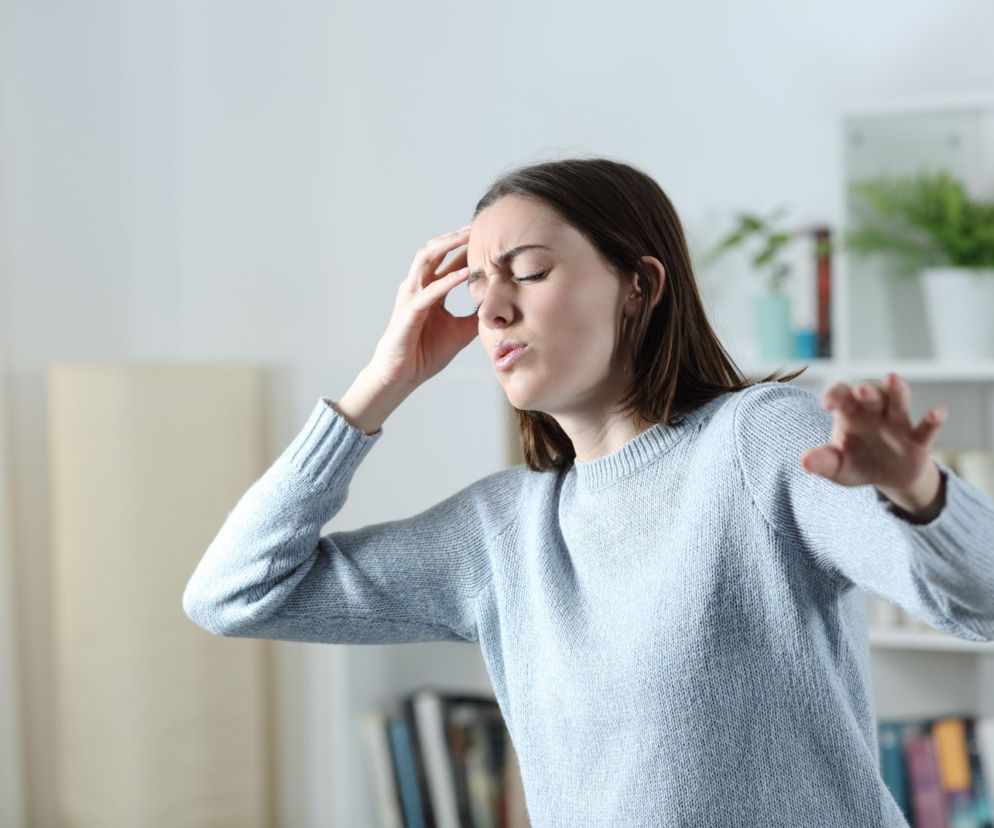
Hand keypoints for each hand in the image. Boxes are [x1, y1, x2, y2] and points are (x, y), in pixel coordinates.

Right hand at [366, 224, 478, 387]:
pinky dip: (447, 281)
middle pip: (434, 251)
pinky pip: (429, 292)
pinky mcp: (408, 312)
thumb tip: (500, 309)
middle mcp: (418, 288)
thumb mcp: (460, 332)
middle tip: (478, 225)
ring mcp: (411, 297)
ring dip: (447, 246)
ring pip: (425, 260)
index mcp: (430, 291)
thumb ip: (476, 317)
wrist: (402, 376)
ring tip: (467, 236)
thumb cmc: (425, 353)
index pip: (448, 261)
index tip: (488, 236)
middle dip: (455, 237)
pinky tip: (465, 273)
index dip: (466, 248)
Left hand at [801, 373, 947, 491]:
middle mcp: (874, 412)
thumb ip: (823, 462)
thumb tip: (803, 461)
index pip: (841, 395)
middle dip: (866, 391)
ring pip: (899, 400)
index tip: (827, 404)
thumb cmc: (858, 464)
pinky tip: (938, 412)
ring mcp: (898, 423)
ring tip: (893, 379)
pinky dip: (933, 420)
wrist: (889, 478)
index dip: (834, 395)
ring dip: (896, 390)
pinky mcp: (918, 440)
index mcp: (850, 414)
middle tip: (861, 391)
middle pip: (871, 393)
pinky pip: (927, 427)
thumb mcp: (838, 468)